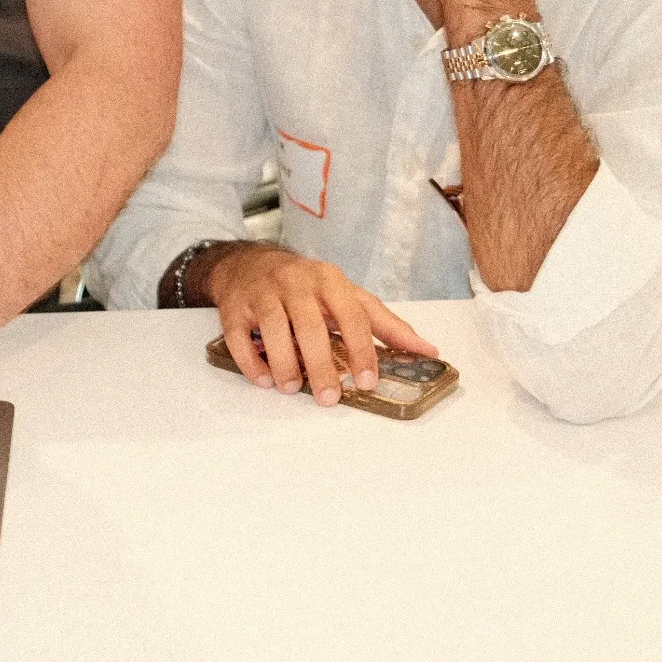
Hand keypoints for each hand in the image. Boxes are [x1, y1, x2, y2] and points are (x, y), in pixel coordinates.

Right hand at [206, 244, 441, 404]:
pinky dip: (251, 363)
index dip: (361, 350)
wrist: (249, 263)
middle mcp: (295, 282)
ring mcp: (262, 293)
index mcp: (329, 280)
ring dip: (284, 365)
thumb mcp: (348, 296)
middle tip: (328, 398)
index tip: (366, 382)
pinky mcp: (234, 307)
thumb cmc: (306, 286)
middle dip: (321, 366)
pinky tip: (265, 379)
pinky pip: (239, 337)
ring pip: (272, 330)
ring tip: (292, 388)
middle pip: (309, 326)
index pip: (351, 316)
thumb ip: (385, 324)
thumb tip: (427, 349)